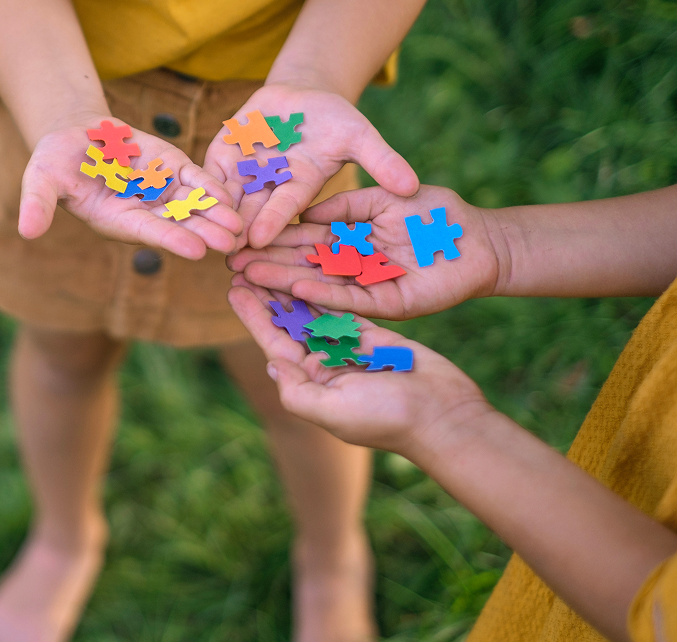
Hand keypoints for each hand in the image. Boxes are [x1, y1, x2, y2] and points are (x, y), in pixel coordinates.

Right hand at [20, 119, 243, 259]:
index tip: (196, 250)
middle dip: (205, 232)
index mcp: (115, 220)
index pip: (147, 232)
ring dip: (216, 215)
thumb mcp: (40, 179)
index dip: (171, 239)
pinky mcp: (172, 169)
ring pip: (193, 205)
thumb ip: (37, 205)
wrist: (74, 134)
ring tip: (241, 224)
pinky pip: (195, 180)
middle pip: (178, 224)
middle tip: (232, 243)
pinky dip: (213, 187)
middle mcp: (143, 211)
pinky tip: (234, 195)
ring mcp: (160, 191)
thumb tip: (26, 231)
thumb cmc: (54, 160)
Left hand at [202, 83, 419, 250]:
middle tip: (219, 251)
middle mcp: (270, 189)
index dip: (271, 222)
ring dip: (212, 213)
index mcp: (300, 188)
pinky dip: (197, 184)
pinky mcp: (223, 158)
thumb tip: (413, 186)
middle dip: (235, 230)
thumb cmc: (336, 118)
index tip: (259, 238)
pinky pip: (207, 173)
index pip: (284, 209)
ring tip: (197, 229)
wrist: (302, 95)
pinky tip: (185, 196)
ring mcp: (245, 174)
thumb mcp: (360, 134)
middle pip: (250, 212)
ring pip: (225, 197)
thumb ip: (381, 159)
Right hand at [227, 184, 505, 319]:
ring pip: (318, 285)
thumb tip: (306, 213)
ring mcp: (367, 287)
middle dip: (267, 263)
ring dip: (283, 281)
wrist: (481, 238)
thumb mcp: (383, 198)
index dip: (274, 238)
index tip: (243, 234)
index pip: (304, 240)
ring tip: (248, 277)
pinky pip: (350, 300)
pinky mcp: (387, 304)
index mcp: (350, 240)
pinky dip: (322, 294)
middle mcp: (352, 267)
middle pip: (302, 265)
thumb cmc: (437, 213)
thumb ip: (346, 205)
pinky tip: (293, 287)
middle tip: (230, 263)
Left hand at [227, 278, 488, 455]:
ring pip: (314, 311)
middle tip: (246, 262)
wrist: (443, 416)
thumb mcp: (333, 412)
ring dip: (292, 286)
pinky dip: (326, 288)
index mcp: (311, 383)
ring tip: (272, 258)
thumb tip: (272, 364)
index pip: (274, 344)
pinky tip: (309, 267)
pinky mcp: (373, 333)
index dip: (253, 316)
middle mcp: (325, 364)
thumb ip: (298, 390)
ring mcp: (349, 347)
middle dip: (268, 295)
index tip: (233, 288)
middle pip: (289, 322)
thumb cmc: (387, 419)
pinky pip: (343, 306)